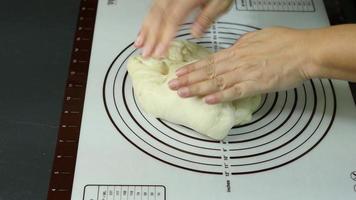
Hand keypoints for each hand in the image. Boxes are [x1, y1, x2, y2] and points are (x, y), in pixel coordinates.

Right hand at [134, 0, 232, 57]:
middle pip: (159, 16)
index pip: (172, 20)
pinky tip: (144, 28)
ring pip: (153, 10)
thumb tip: (195, 33)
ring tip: (139, 44)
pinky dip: (148, 18)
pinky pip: (155, 5)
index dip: (164, 37)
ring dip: (145, 28)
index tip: (159, 52)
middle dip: (151, 37)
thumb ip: (207, 17)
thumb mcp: (220, 3)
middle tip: (146, 53)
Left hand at [168, 27, 319, 103]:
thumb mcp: (257, 38)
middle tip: (172, 86)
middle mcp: (236, 62)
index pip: (208, 61)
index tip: (179, 74)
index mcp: (237, 51)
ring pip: (216, 82)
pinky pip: (234, 92)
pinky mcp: (255, 85)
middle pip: (207, 72)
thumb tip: (232, 50)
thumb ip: (241, 46)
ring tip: (183, 93)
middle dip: (188, 80)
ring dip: (197, 89)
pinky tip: (208, 101)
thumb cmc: (284, 42)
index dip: (192, 68)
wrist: (302, 51)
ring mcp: (245, 74)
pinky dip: (220, 97)